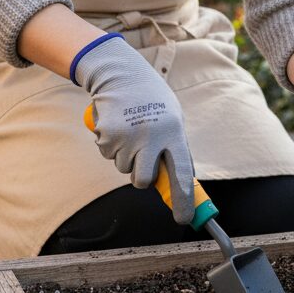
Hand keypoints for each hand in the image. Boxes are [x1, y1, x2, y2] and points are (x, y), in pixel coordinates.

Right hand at [73, 34, 196, 224]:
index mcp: (173, 132)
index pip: (181, 173)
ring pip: (123, 167)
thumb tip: (180, 180)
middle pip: (143, 180)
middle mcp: (151, 137)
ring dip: (126, 155)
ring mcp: (128, 137)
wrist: (121, 74)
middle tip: (141, 160)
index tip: (185, 219)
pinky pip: (108, 154)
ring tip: (131, 129)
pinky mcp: (108, 134)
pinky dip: (111, 145)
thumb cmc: (151, 99)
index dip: (184, 200)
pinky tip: (117, 124)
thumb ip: (174, 147)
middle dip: (140, 177)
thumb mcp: (172, 118)